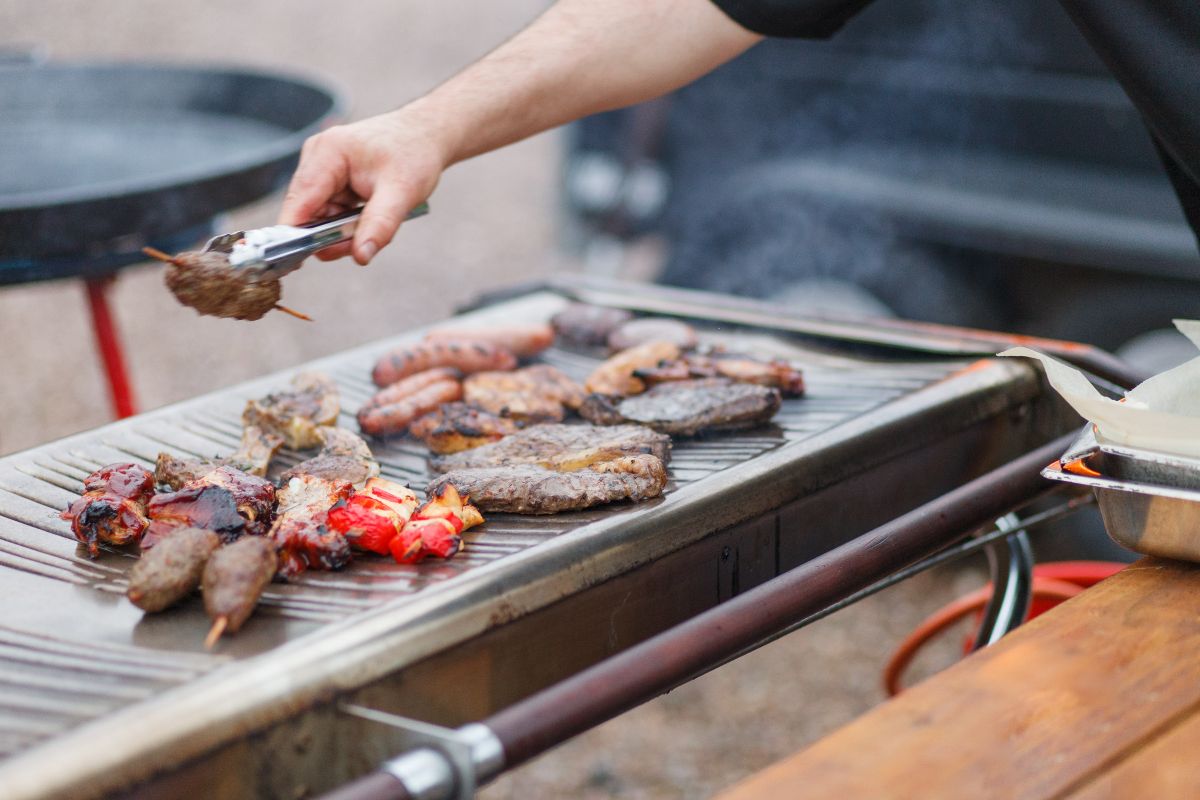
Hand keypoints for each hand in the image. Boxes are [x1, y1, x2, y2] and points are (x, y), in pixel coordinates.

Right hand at [279, 108, 448, 264]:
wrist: (426, 135)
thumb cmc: (415, 153)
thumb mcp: (403, 192)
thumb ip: (380, 225)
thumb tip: (361, 256)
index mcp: (327, 152)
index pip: (299, 202)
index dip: (293, 235)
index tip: (295, 263)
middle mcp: (317, 157)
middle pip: (307, 213)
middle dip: (331, 236)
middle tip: (363, 244)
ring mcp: (322, 168)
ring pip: (319, 216)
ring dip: (343, 231)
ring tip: (375, 225)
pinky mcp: (330, 178)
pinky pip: (330, 212)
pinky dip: (348, 222)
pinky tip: (370, 217)